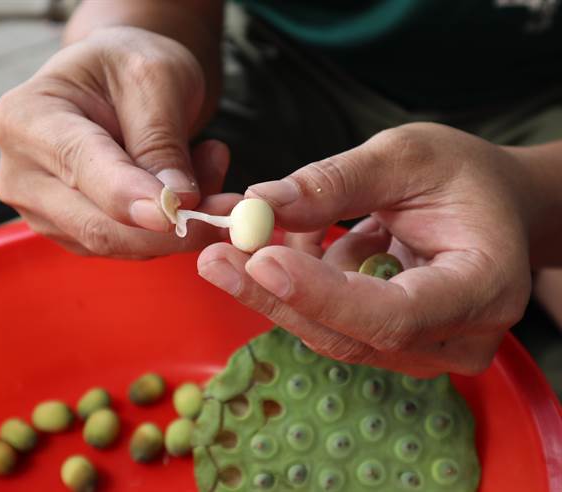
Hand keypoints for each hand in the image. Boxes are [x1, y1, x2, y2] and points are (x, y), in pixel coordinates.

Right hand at [0, 26, 236, 257]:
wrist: (116, 85)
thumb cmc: (130, 69)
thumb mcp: (155, 78)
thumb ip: (161, 139)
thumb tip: (177, 202)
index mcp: (28, 118)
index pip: (80, 165)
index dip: (130, 195)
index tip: (179, 212)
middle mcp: (21, 172)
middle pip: (95, 224)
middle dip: (171, 227)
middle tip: (231, 208)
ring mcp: (42, 211)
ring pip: (118, 244)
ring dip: (178, 224)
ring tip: (211, 165)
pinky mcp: (71, 233)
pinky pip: (127, 248)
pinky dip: (168, 228)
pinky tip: (189, 187)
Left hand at [198, 123, 532, 376]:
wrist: (491, 206)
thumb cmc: (463, 176)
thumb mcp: (406, 156)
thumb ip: (336, 182)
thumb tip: (260, 202)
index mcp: (484, 288)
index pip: (394, 314)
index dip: (322, 294)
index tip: (261, 259)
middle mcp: (460, 338)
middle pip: (351, 336)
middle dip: (276, 295)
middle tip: (214, 257)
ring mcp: (426, 350)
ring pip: (333, 335)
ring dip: (279, 287)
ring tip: (248, 235)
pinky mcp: (394, 346)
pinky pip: (331, 325)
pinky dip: (300, 285)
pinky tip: (290, 244)